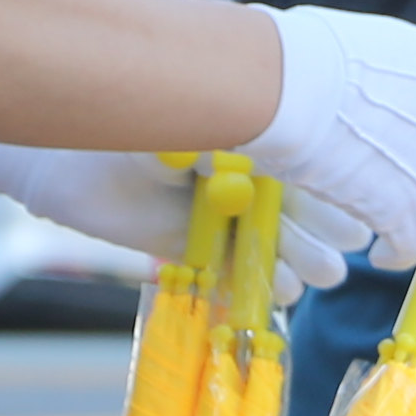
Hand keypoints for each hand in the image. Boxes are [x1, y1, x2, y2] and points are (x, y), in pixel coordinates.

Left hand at [0, 145, 348, 297]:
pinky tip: (274, 284)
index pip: (330, 172)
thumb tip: (244, 174)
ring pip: (303, 256)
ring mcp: (245, 226)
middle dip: (327, 236)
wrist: (72, 167)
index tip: (336, 207)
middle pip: (329, 221)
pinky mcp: (217, 259)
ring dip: (308, 264)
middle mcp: (268, 187)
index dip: (342, 194)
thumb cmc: (128, 132)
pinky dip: (273, 287)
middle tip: (309, 242)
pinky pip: (261, 281)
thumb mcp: (177, 129)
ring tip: (295, 267)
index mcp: (270, 146)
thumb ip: (214, 148)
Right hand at [247, 3, 415, 271]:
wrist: (288, 83)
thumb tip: (403, 88)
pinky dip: (398, 253)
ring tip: (400, 222)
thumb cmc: (312, 53)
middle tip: (414, 187)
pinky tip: (380, 252)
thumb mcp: (384, 48)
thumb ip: (412, 77)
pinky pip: (415, 248)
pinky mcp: (406, 213)